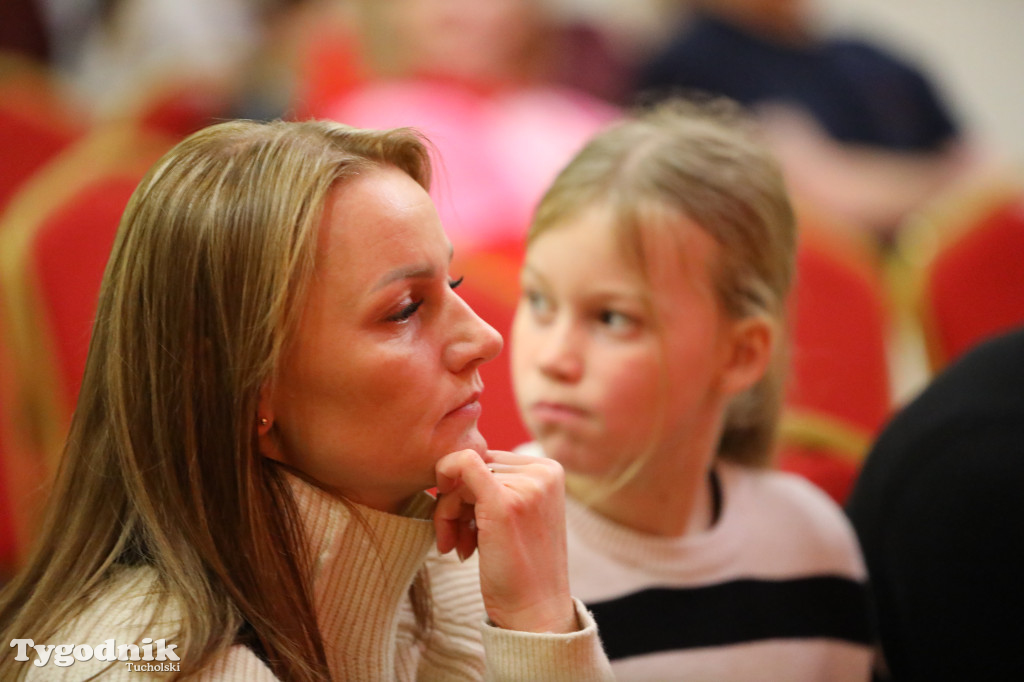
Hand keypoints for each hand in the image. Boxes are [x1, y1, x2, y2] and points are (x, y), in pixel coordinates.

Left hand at [434, 449, 576, 633]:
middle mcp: (544, 472)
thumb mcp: (517, 514)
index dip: (469, 490)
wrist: (535, 612)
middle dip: (457, 502)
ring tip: (459, 548)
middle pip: (476, 464)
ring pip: (462, 474)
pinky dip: (445, 495)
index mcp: (550, 470)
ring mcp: (526, 486)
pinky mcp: (504, 501)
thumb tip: (452, 461)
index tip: (467, 527)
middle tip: (457, 541)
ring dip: (449, 512)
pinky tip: (449, 539)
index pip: (492, 460)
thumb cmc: (520, 568)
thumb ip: (497, 483)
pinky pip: (461, 466)